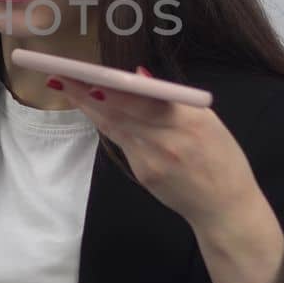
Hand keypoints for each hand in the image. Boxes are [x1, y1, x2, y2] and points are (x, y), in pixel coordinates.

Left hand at [47, 67, 259, 231]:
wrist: (224, 208)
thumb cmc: (222, 158)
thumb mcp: (208, 120)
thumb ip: (172, 97)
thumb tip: (138, 75)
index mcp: (187, 122)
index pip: (142, 101)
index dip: (113, 89)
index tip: (89, 77)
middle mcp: (165, 143)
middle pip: (118, 114)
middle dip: (86, 93)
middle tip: (59, 75)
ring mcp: (151, 162)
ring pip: (113, 128)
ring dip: (88, 106)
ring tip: (65, 86)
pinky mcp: (143, 175)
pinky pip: (122, 144)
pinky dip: (107, 124)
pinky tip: (92, 109)